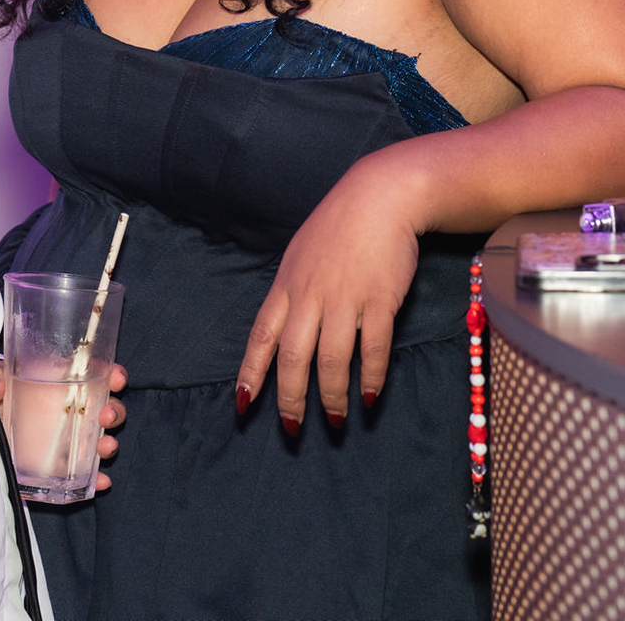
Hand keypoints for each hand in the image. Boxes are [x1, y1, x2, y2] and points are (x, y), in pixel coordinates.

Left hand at [0, 359, 129, 488]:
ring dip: (108, 443)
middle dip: (115, 411)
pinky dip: (96, 477)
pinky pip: (85, 474)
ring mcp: (68, 440)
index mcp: (59, 384)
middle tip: (107, 415)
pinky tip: (101, 480)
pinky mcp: (60, 467)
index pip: (95, 375)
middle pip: (105, 408)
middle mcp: (70, 411)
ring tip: (105, 446)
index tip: (115, 378)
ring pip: (100, 439)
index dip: (112, 375)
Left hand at [234, 155, 426, 433]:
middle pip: (292, 357)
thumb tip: (285, 329)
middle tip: (293, 429)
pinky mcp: (379, 299)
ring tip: (336, 420)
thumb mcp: (301, 255)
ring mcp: (345, 298)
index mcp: (286, 286)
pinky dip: (370, 377)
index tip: (243, 404)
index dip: (251, 373)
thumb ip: (293, 292)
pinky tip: (370, 397)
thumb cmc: (340, 225)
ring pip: (331, 360)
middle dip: (290, 399)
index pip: (261, 336)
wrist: (381, 196)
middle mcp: (310, 295)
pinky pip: (373, 348)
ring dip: (331, 396)